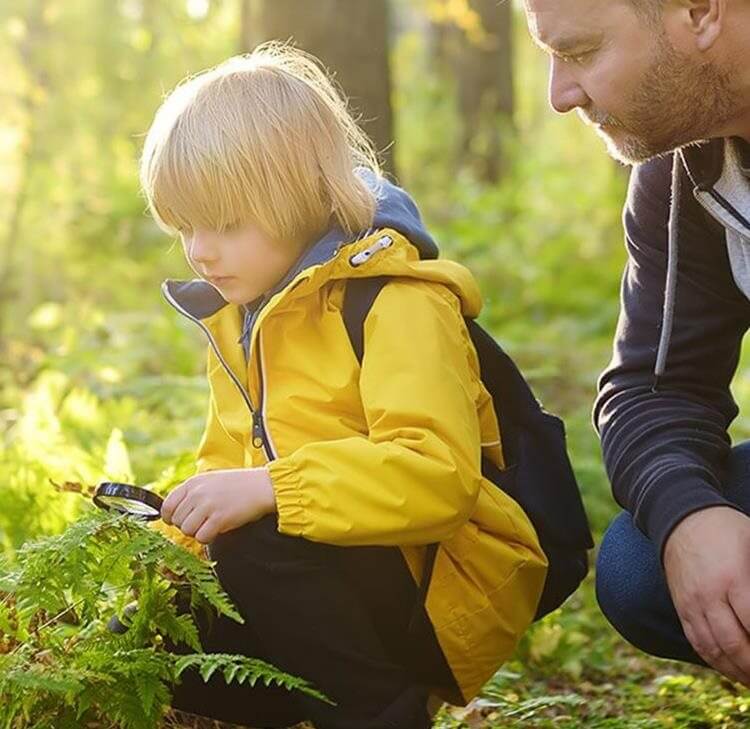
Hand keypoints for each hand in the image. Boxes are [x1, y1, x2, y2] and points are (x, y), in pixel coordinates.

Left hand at [161, 467, 276, 543]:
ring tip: (211, 525)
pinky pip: (202, 537)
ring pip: (187, 530)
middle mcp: (197, 493)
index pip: (167, 506)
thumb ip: (193, 493)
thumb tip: (175, 512)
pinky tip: (218, 530)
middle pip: (176, 521)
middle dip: (187, 526)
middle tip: (202, 523)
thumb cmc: (238, 485)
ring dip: (197, 532)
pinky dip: (208, 538)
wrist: (262, 486)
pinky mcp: (219, 518)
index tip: (179, 521)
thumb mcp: (211, 481)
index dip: (171, 518)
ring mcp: (207, 505)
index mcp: (193, 483)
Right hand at [664, 505, 749, 685]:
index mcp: (732, 578)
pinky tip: (731, 668)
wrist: (678, 518)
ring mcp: (691, 603)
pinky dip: (715, 660)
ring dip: (737, 670)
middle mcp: (708, 595)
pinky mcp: (681, 607)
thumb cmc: (724, 528)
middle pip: (736, 645)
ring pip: (714, 649)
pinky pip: (697, 641)